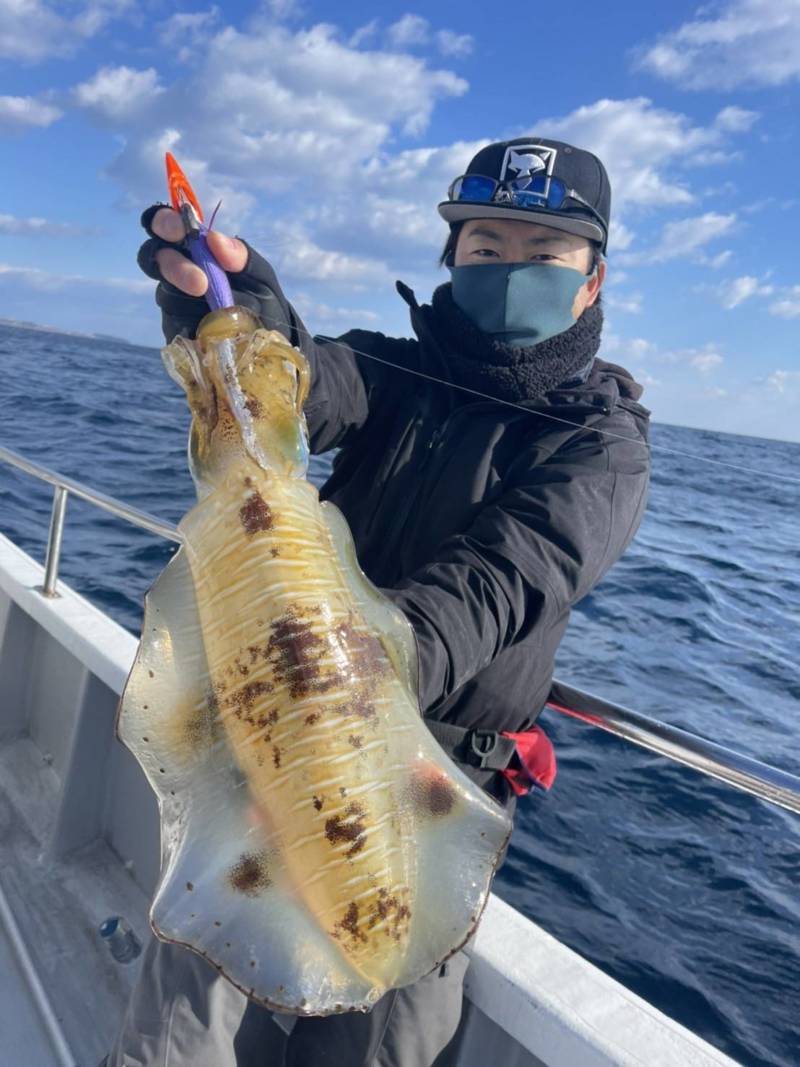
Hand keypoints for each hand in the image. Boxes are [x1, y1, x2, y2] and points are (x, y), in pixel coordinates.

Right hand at [137, 204, 294, 342]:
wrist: (268, 340)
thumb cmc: (261, 299)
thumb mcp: (261, 277)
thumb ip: (242, 256)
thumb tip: (214, 239)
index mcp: (194, 249)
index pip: (164, 226)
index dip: (164, 222)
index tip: (180, 231)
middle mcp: (177, 272)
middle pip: (157, 260)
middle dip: (175, 268)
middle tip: (200, 284)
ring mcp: (173, 303)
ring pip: (166, 295)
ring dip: (188, 303)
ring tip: (218, 313)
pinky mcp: (174, 331)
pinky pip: (174, 327)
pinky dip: (191, 328)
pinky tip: (209, 334)